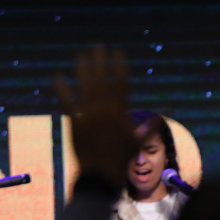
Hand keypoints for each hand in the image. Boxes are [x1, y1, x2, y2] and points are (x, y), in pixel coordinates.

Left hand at [54, 46, 137, 190]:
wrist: (101, 174)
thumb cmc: (122, 158)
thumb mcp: (139, 141)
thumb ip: (149, 125)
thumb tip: (162, 113)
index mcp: (121, 111)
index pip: (122, 82)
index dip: (120, 66)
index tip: (119, 52)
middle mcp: (105, 109)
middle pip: (102, 79)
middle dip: (101, 61)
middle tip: (98, 46)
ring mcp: (88, 114)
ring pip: (85, 86)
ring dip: (83, 68)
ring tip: (81, 54)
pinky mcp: (74, 122)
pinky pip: (67, 102)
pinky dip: (61, 88)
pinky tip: (57, 75)